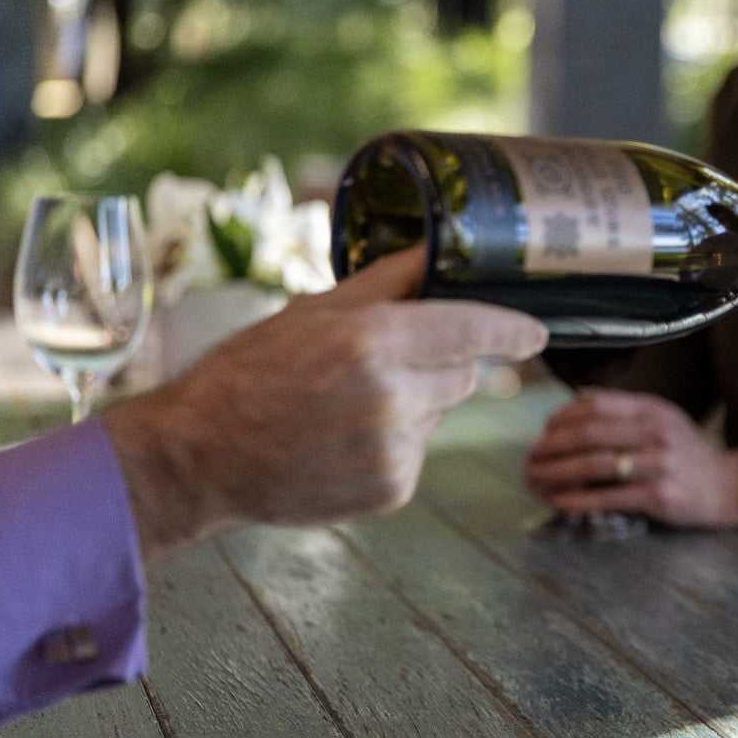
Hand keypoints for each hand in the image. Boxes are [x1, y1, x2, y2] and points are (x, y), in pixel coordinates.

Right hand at [104, 248, 547, 558]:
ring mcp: (396, 449)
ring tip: (346, 408)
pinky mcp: (393, 488)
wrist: (199, 457)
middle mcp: (393, 396)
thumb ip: (387, 283)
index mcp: (374, 341)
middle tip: (376, 367)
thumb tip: (438, 249)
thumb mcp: (314, 311)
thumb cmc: (250, 374)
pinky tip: (342, 442)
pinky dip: (394, 445)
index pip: (472, 328)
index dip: (510, 330)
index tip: (537, 333)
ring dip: (414, 405)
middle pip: (464, 374)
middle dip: (437, 365)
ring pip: (440, 413)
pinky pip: (418, 452)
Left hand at [525, 389, 737, 528]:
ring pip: (595, 465)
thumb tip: (576, 402)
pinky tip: (559, 502)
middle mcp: (655, 432)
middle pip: (589, 434)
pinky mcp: (660, 495)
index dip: (561, 417)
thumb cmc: (689, 454)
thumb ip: (625, 410)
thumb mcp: (664, 420)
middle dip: (551, 448)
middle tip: (529, 460)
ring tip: (535, 481)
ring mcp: (659, 464)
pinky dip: (579, 500)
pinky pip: (610, 496)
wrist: (730, 486)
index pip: (596, 405)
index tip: (542, 432)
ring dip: (557, 474)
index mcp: (652, 409)